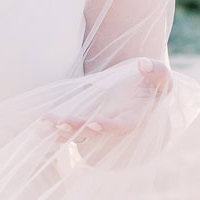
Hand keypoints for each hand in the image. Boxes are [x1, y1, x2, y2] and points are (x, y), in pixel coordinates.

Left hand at [51, 58, 171, 145]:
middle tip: (58, 124)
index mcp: (134, 118)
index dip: (108, 128)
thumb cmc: (149, 83)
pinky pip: (70, 130)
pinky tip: (39, 124)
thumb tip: (144, 65)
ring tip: (42, 125)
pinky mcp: (86, 123)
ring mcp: (99, 127)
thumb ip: (157, 71)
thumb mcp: (160, 76)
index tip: (92, 124)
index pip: (122, 127)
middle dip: (76, 130)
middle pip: (94, 133)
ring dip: (60, 132)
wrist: (134, 89)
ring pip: (78, 134)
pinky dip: (55, 129)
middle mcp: (114, 127)